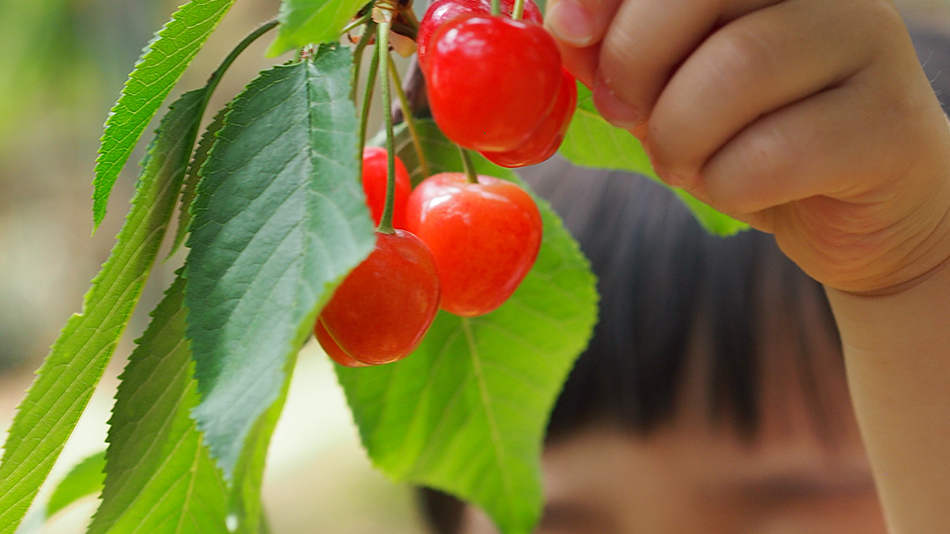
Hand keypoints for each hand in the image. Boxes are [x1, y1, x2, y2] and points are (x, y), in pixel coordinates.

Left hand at [545, 0, 949, 293]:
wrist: (855, 214)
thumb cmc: (755, 141)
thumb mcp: (673, 92)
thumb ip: (624, 55)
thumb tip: (564, 27)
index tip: (569, 32)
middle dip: (637, 65)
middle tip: (630, 113)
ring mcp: (869, 47)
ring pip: (737, 70)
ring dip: (681, 138)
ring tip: (685, 163)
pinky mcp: (888, 126)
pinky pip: (774, 153)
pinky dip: (727, 185)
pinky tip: (740, 188)